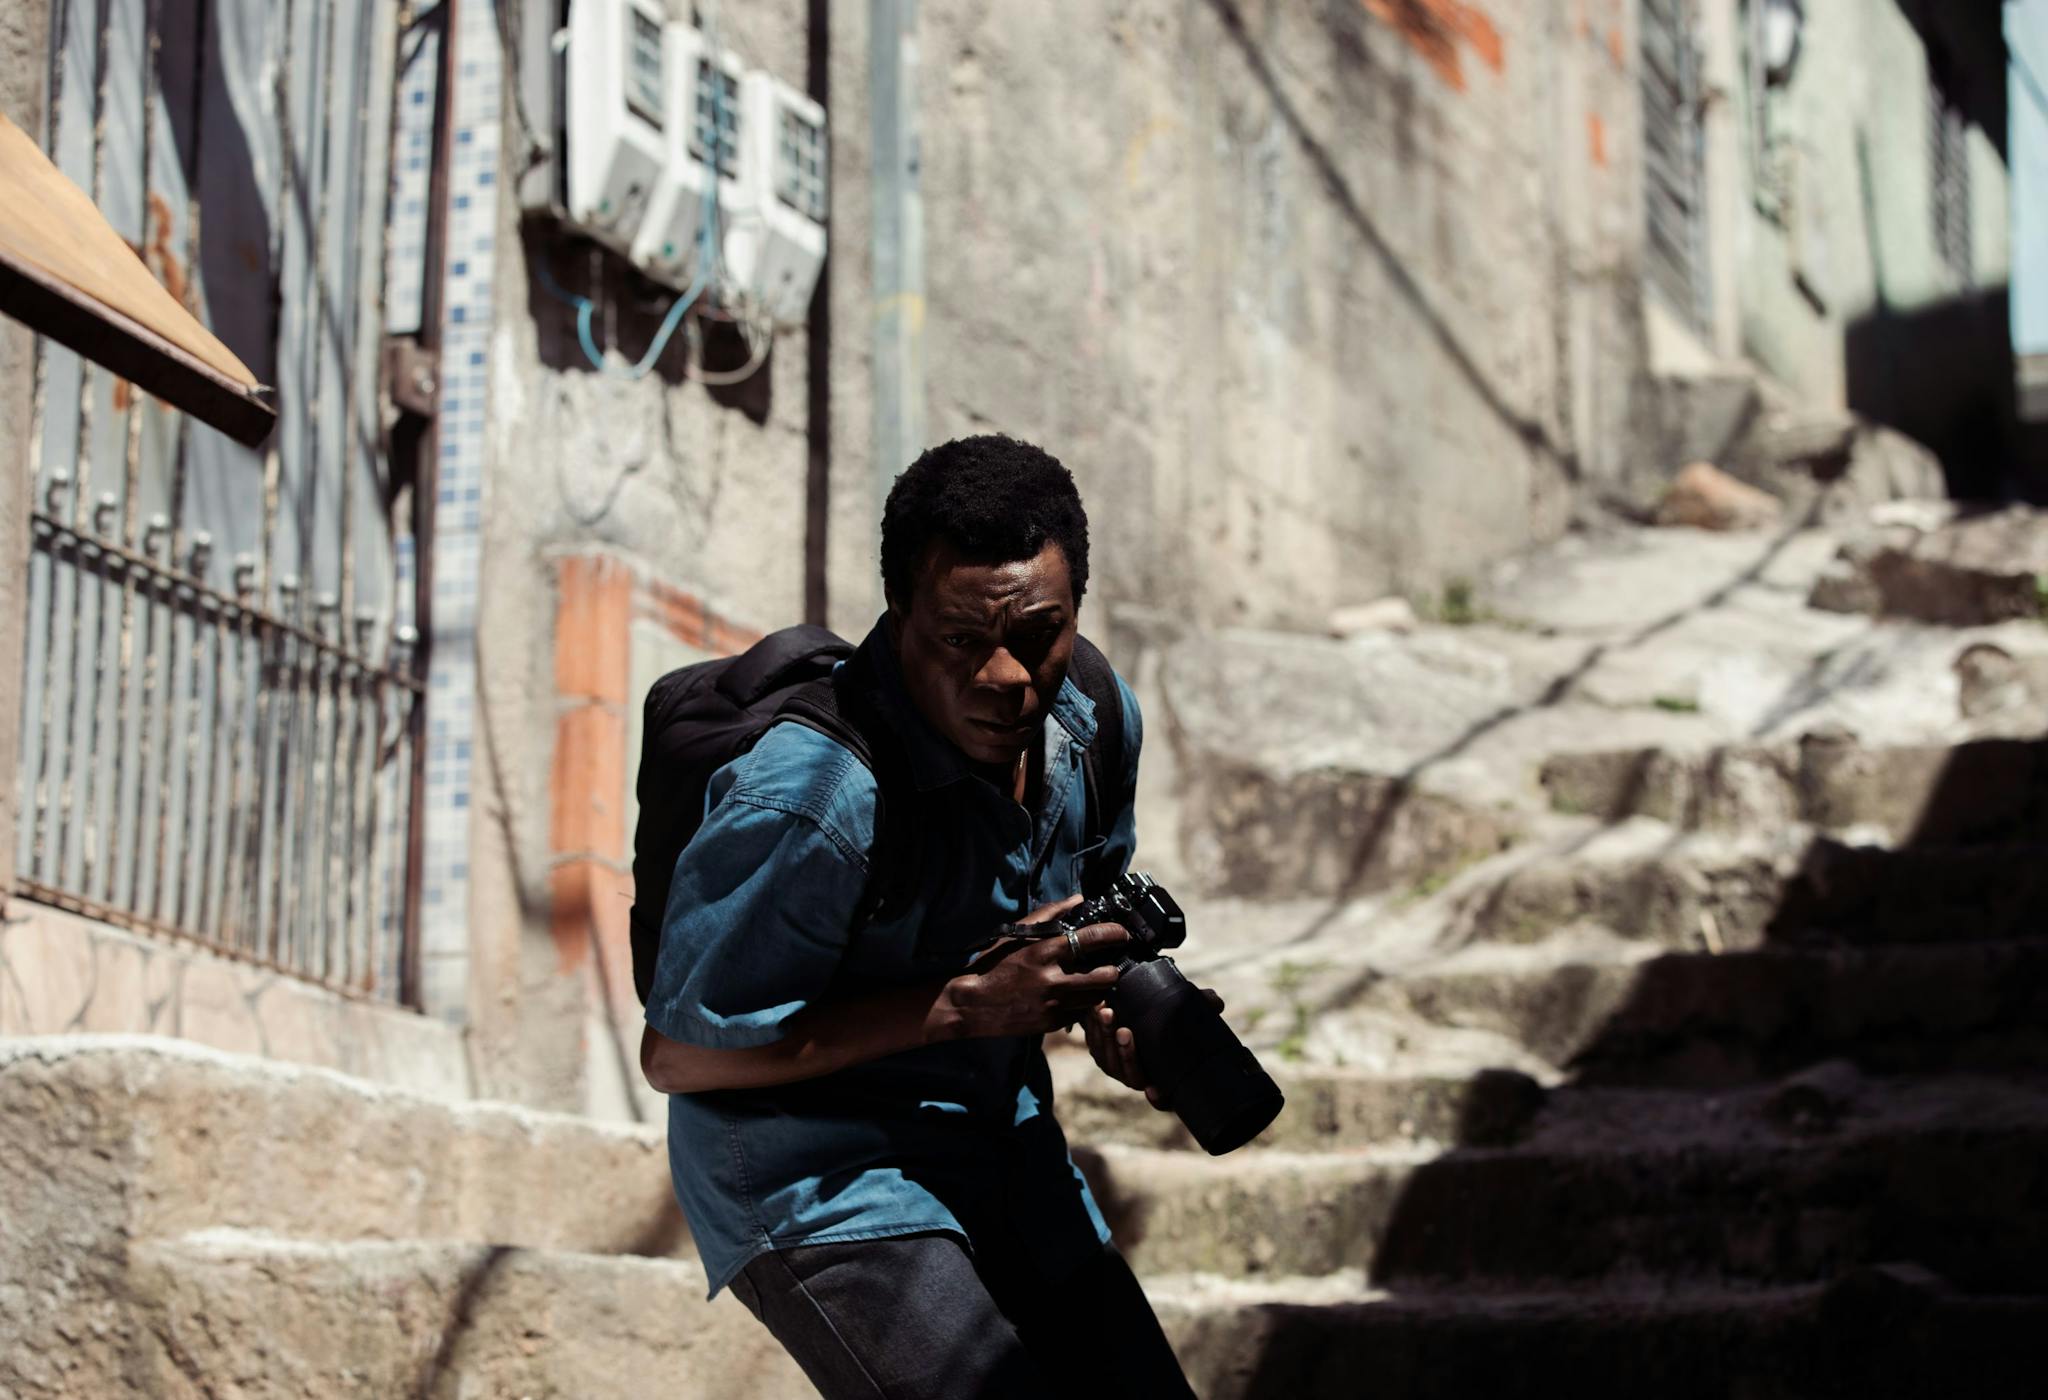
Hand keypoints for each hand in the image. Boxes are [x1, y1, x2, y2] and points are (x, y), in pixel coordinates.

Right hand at [937, 900, 1128, 1040]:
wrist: (971, 1003)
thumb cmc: (993, 964)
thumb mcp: (1017, 934)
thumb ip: (1049, 915)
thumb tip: (1079, 899)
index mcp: (1043, 952)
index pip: (1090, 939)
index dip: (1113, 934)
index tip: (1123, 933)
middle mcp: (1052, 979)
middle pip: (1103, 976)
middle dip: (1113, 970)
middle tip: (1112, 965)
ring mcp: (1053, 1004)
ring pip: (1095, 998)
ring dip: (1099, 989)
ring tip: (1096, 982)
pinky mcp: (1050, 1023)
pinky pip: (1078, 1014)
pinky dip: (1080, 1005)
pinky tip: (1074, 998)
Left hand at [1083, 988, 1224, 1110]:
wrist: (1139, 1007)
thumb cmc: (1168, 1015)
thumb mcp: (1185, 1011)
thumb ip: (1201, 1007)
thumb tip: (1215, 1002)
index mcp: (1163, 1078)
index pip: (1163, 1098)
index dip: (1158, 1098)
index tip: (1153, 1090)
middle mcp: (1139, 1078)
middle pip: (1129, 1073)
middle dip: (1125, 1053)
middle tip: (1124, 1031)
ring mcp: (1118, 1067)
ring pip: (1108, 1058)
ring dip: (1105, 1035)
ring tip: (1105, 1012)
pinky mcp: (1102, 1053)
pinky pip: (1095, 1044)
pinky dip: (1093, 1027)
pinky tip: (1094, 1009)